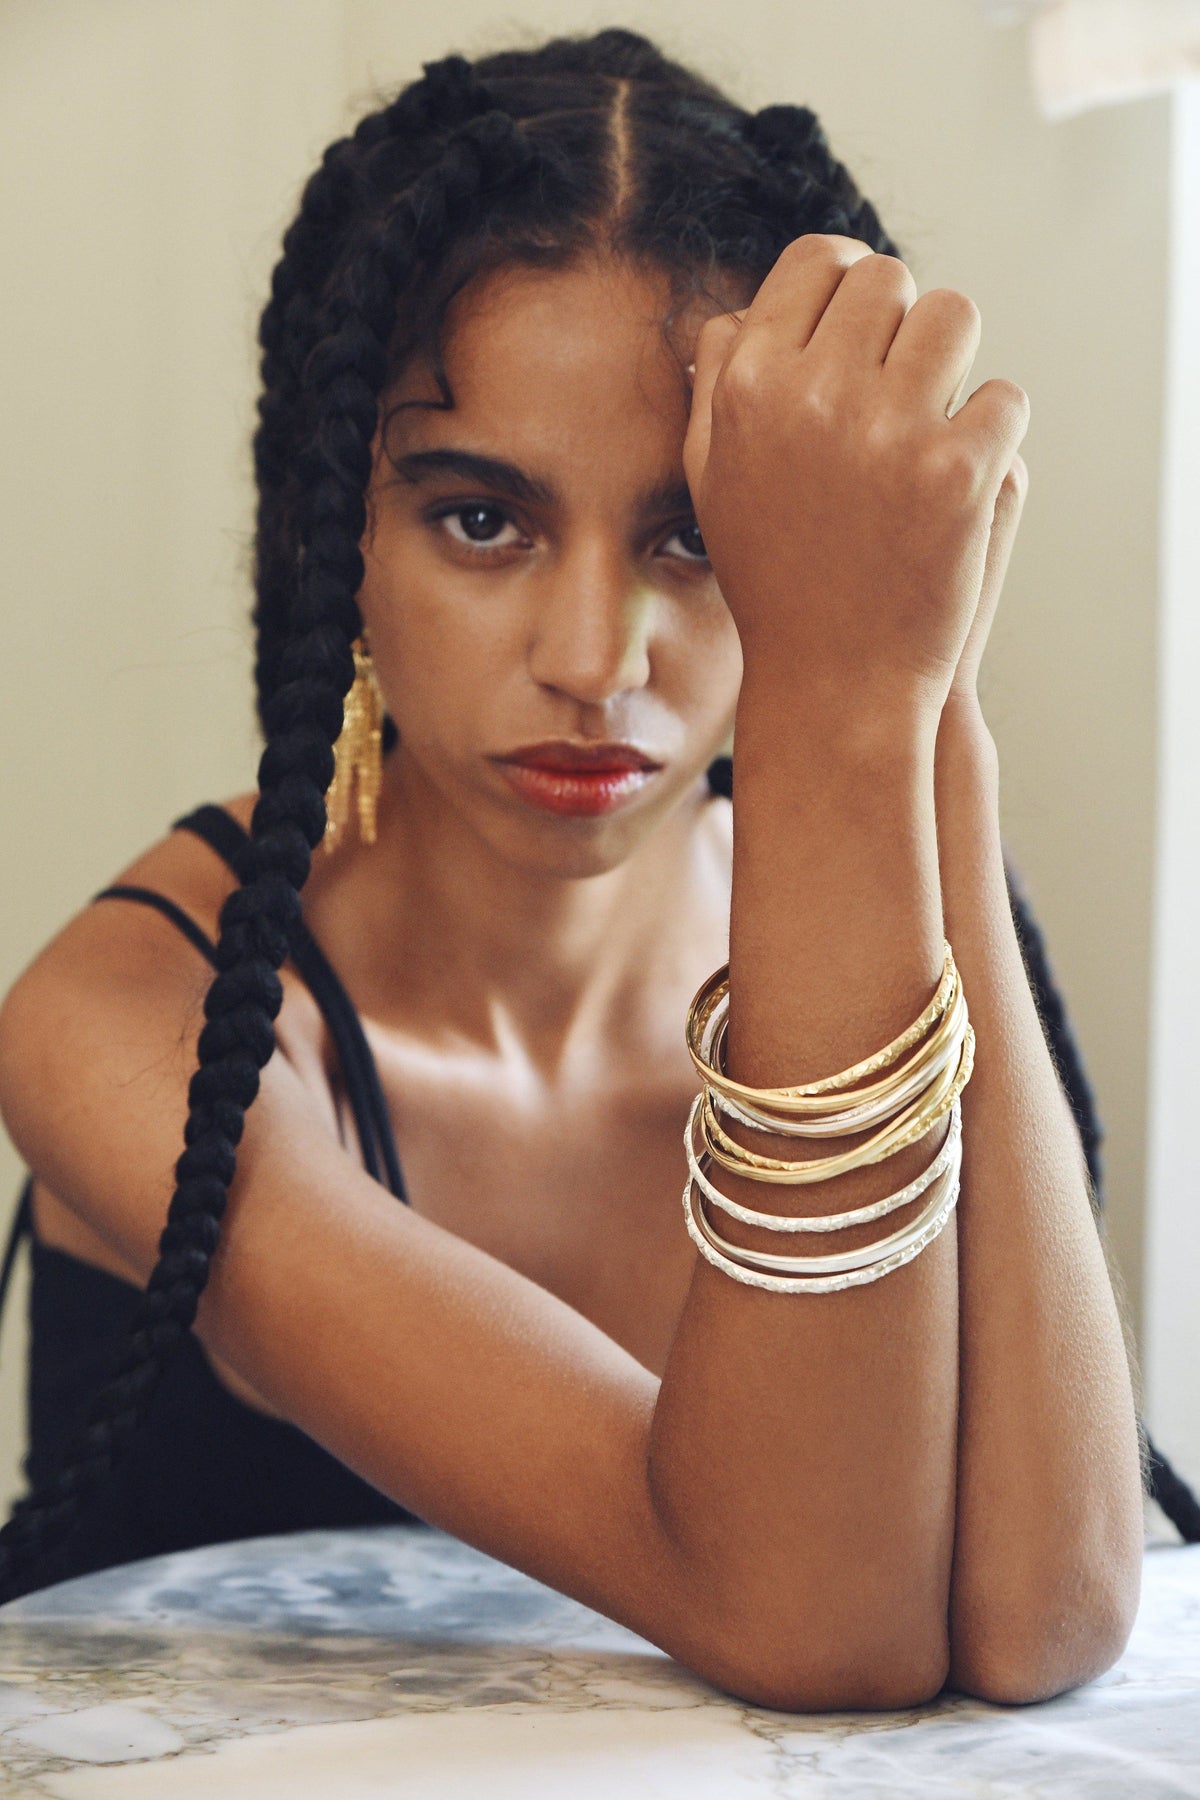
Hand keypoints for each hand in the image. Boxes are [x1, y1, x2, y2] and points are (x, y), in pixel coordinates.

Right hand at [684, 235, 1029, 720]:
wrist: (835, 684)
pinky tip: (961, 480)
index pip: (818, 260)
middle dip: (901, 324)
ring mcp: (892, 432)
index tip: (866, 322)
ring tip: (931, 423)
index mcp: (749, 387)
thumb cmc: (773, 580)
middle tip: (900, 388)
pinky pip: (1001, 396)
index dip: (848, 282)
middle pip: (890, 280)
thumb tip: (743, 309)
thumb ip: (719, 385)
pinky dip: (991, 432)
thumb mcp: (713, 482)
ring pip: (954, 317)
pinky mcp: (960, 472)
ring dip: (953, 363)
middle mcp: (815, 395)